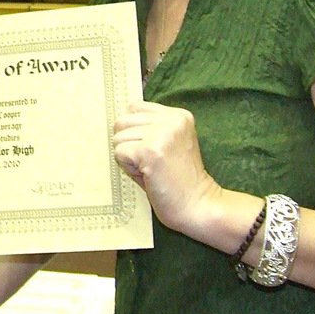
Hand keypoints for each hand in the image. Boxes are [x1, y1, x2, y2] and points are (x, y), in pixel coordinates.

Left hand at [112, 100, 221, 236]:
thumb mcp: (168, 143)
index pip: (134, 108)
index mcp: (179, 115)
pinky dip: (128, 168)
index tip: (152, 150)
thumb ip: (149, 128)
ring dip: (129, 158)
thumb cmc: (178, 180)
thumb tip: (117, 123)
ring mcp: (162, 133)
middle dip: (129, 145)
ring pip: (118, 138)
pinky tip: (149, 175)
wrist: (197, 205)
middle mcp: (172, 119)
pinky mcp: (151, 150)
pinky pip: (119, 153)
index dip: (134, 131)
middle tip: (151, 163)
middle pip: (122, 122)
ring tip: (151, 169)